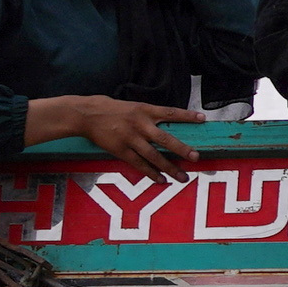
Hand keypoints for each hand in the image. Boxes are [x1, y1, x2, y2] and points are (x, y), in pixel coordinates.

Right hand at [37, 95, 202, 167]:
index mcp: (144, 109)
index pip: (170, 112)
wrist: (86, 114)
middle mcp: (140, 124)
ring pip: (154, 156)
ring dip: (169, 168)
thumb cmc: (110, 108)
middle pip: (165, 138)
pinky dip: (150, 173)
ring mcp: (130, 138)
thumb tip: (166, 120)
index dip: (186, 116)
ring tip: (182, 177)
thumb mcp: (132, 106)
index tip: (202, 119)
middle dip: (182, 149)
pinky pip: (139, 164)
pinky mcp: (120, 150)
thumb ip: (148, 114)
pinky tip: (161, 180)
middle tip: (196, 157)